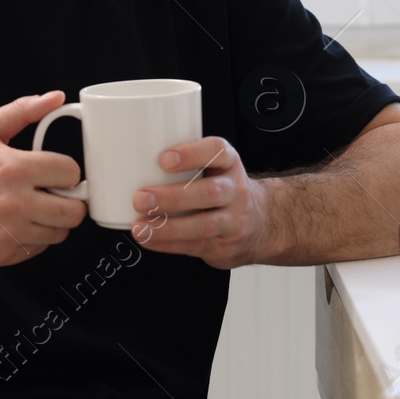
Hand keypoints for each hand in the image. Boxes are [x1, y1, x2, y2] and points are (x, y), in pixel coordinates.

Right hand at [0, 91, 86, 267]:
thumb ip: (23, 111)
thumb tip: (53, 98)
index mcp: (15, 169)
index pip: (71, 173)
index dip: (68, 171)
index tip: (59, 173)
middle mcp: (15, 204)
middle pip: (74, 211)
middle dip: (69, 200)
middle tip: (54, 193)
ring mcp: (10, 233)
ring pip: (59, 234)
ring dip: (52, 221)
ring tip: (32, 208)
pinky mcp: (4, 255)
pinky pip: (38, 249)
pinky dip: (33, 238)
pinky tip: (16, 224)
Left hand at [130, 137, 271, 269]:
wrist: (262, 224)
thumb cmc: (225, 190)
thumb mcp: (216, 168)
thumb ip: (188, 163)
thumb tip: (138, 161)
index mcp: (229, 164)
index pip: (216, 152)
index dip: (191, 154)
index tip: (164, 159)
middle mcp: (235, 191)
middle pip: (209, 193)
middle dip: (172, 197)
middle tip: (141, 198)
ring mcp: (232, 221)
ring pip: (203, 225)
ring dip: (167, 227)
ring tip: (140, 226)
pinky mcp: (223, 246)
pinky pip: (195, 246)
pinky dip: (167, 244)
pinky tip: (149, 239)